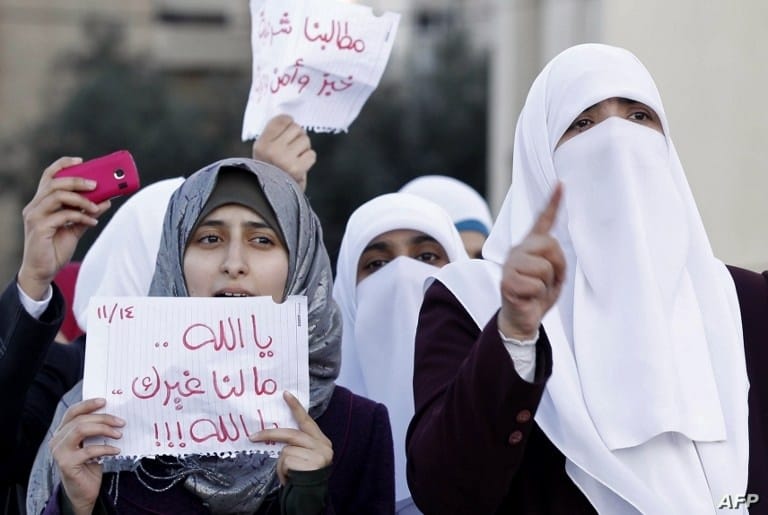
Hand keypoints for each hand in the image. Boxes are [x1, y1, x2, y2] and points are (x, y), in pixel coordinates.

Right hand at [18, 157, 110, 299]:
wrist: (43, 271)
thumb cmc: (55, 247)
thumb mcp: (75, 228)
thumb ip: (87, 213)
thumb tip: (106, 200)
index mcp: (42, 202)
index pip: (48, 176)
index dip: (63, 165)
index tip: (82, 161)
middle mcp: (35, 206)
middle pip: (54, 183)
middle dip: (77, 180)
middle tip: (97, 184)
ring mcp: (34, 216)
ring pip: (57, 195)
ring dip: (81, 199)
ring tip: (96, 206)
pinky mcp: (39, 228)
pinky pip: (63, 216)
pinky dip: (81, 216)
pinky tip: (92, 221)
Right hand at [50, 398, 123, 514]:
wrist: (84, 491)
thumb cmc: (90, 464)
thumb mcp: (92, 443)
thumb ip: (96, 430)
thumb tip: (115, 415)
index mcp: (63, 432)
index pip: (72, 412)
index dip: (88, 404)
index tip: (105, 401)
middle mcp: (57, 440)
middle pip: (80, 420)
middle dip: (103, 418)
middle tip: (121, 422)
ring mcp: (59, 452)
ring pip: (81, 429)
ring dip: (103, 429)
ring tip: (119, 434)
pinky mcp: (66, 463)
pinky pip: (88, 450)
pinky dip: (105, 448)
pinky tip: (116, 450)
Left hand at [249, 391, 332, 484]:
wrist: (312, 497)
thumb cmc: (304, 475)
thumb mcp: (306, 456)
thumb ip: (298, 443)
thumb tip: (276, 432)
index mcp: (322, 441)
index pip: (307, 421)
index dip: (296, 407)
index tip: (285, 394)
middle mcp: (323, 446)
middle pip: (291, 434)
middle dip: (270, 434)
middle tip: (252, 436)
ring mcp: (318, 456)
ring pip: (286, 451)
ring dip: (282, 464)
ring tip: (288, 474)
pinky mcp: (310, 465)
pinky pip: (286, 462)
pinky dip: (283, 471)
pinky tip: (290, 478)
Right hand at [252, 115, 315, 190]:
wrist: (274, 196)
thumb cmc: (272, 170)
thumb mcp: (265, 151)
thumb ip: (276, 135)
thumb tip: (291, 119)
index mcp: (262, 144)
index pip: (281, 120)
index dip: (289, 121)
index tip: (289, 127)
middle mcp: (272, 150)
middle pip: (296, 128)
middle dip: (298, 136)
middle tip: (293, 148)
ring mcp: (284, 159)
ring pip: (305, 140)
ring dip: (304, 148)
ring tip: (295, 158)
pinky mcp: (297, 169)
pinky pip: (311, 154)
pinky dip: (308, 159)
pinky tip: (300, 166)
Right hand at [498, 183, 565, 339]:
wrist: (521, 320)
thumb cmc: (537, 296)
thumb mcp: (552, 275)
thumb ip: (552, 258)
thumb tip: (551, 246)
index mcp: (530, 247)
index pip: (542, 221)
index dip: (552, 202)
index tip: (561, 184)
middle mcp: (518, 251)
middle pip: (549, 245)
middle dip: (557, 266)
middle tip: (549, 282)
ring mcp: (510, 265)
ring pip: (544, 267)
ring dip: (548, 284)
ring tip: (537, 291)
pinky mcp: (507, 281)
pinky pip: (536, 284)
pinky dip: (538, 295)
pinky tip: (529, 298)